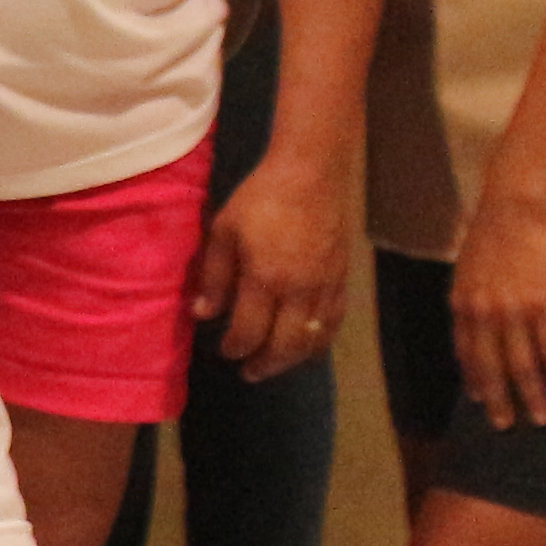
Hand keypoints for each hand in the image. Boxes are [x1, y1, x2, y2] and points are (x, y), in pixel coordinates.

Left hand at [190, 153, 348, 378]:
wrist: (312, 173)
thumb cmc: (261, 198)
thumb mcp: (224, 232)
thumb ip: (214, 276)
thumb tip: (202, 314)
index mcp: (266, 279)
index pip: (249, 331)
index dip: (236, 348)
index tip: (225, 353)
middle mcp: (300, 290)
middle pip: (285, 345)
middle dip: (265, 364)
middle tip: (249, 372)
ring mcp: (326, 286)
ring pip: (314, 338)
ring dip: (293, 359)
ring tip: (275, 365)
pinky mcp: (343, 278)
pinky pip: (334, 321)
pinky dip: (321, 340)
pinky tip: (309, 344)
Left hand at [451, 194, 545, 429]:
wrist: (518, 206)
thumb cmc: (495, 228)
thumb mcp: (470, 265)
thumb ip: (473, 292)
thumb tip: (477, 309)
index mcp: (462, 303)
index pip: (465, 352)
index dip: (473, 378)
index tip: (479, 398)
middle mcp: (483, 314)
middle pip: (490, 367)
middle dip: (498, 400)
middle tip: (505, 425)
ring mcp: (513, 311)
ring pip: (521, 364)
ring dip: (531, 395)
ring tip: (542, 417)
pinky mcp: (544, 304)